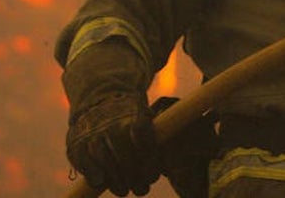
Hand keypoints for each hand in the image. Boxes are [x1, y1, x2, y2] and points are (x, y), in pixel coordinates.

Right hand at [62, 39, 160, 195]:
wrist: (100, 96)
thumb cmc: (131, 113)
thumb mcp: (149, 115)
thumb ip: (163, 133)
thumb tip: (208, 151)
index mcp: (134, 117)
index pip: (145, 140)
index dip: (150, 159)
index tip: (156, 173)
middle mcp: (113, 125)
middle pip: (126, 157)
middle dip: (136, 177)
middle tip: (143, 188)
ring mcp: (93, 134)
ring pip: (106, 161)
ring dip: (117, 181)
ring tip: (125, 190)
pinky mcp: (76, 143)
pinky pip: (84, 162)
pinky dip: (93, 173)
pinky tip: (101, 181)